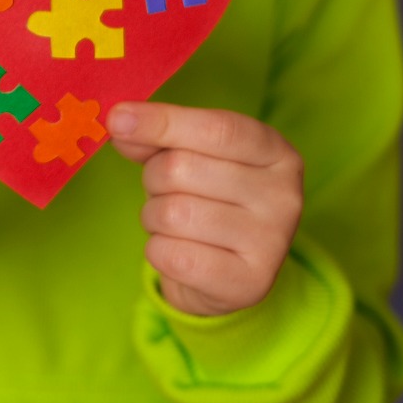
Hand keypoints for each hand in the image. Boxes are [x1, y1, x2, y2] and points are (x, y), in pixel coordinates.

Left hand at [108, 102, 302, 316]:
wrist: (224, 273)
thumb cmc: (205, 200)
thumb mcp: (185, 156)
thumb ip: (155, 138)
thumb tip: (121, 122)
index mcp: (276, 152)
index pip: (217, 129)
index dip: (163, 122)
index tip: (118, 119)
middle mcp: (284, 195)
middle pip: (182, 169)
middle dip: (153, 179)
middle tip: (164, 191)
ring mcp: (272, 242)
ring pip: (172, 214)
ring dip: (154, 217)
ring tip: (174, 223)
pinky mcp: (249, 283)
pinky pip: (171, 256)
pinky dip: (158, 251)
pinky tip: (178, 251)